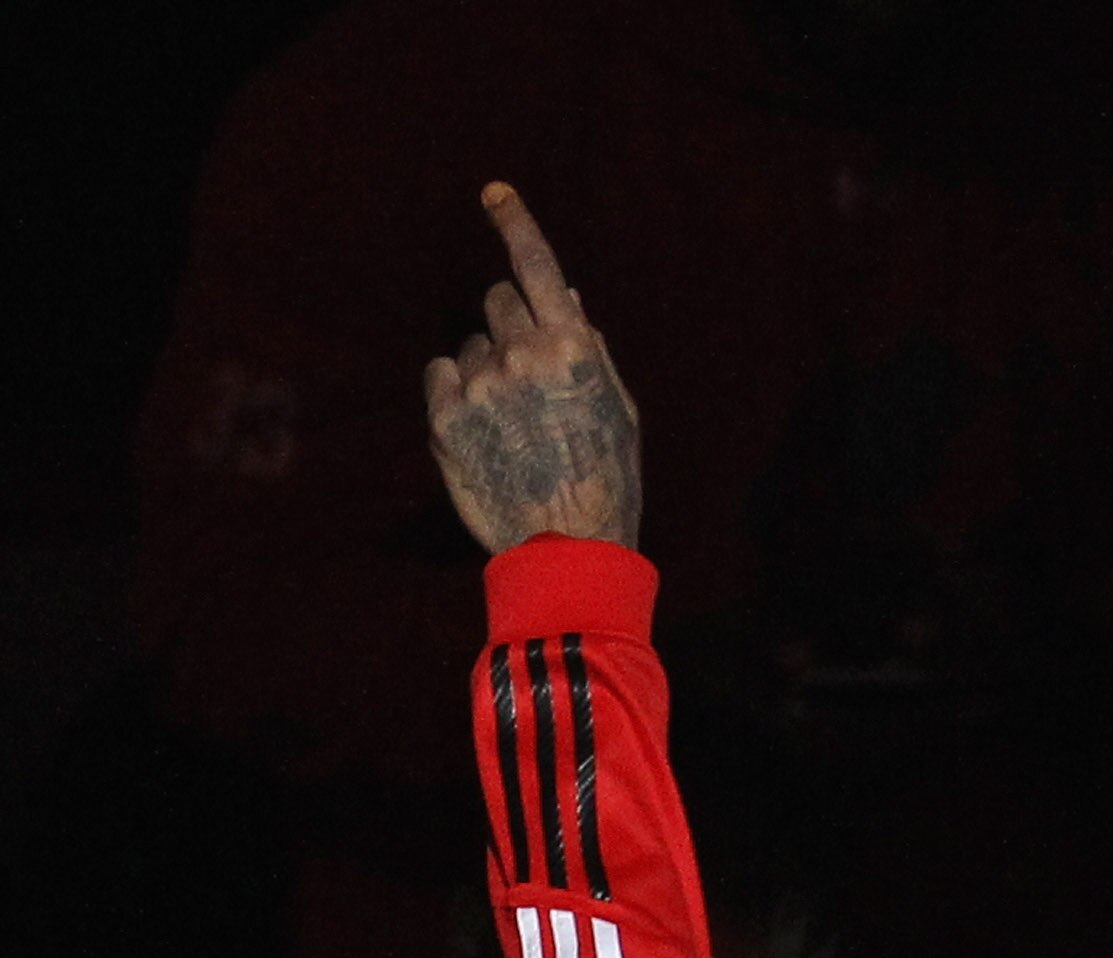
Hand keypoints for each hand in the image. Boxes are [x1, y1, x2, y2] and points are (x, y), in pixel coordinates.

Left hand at [425, 184, 640, 554]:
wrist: (568, 552)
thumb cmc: (606, 482)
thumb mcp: (617, 413)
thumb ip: (589, 350)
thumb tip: (564, 295)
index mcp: (572, 348)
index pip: (536, 264)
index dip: (514, 222)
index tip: (494, 194)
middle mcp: (522, 354)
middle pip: (498, 302)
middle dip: (511, 326)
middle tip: (529, 379)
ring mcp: (479, 384)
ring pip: (470, 345)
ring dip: (486, 369)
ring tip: (511, 425)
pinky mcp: (444, 417)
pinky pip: (440, 374)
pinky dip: (456, 392)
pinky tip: (481, 430)